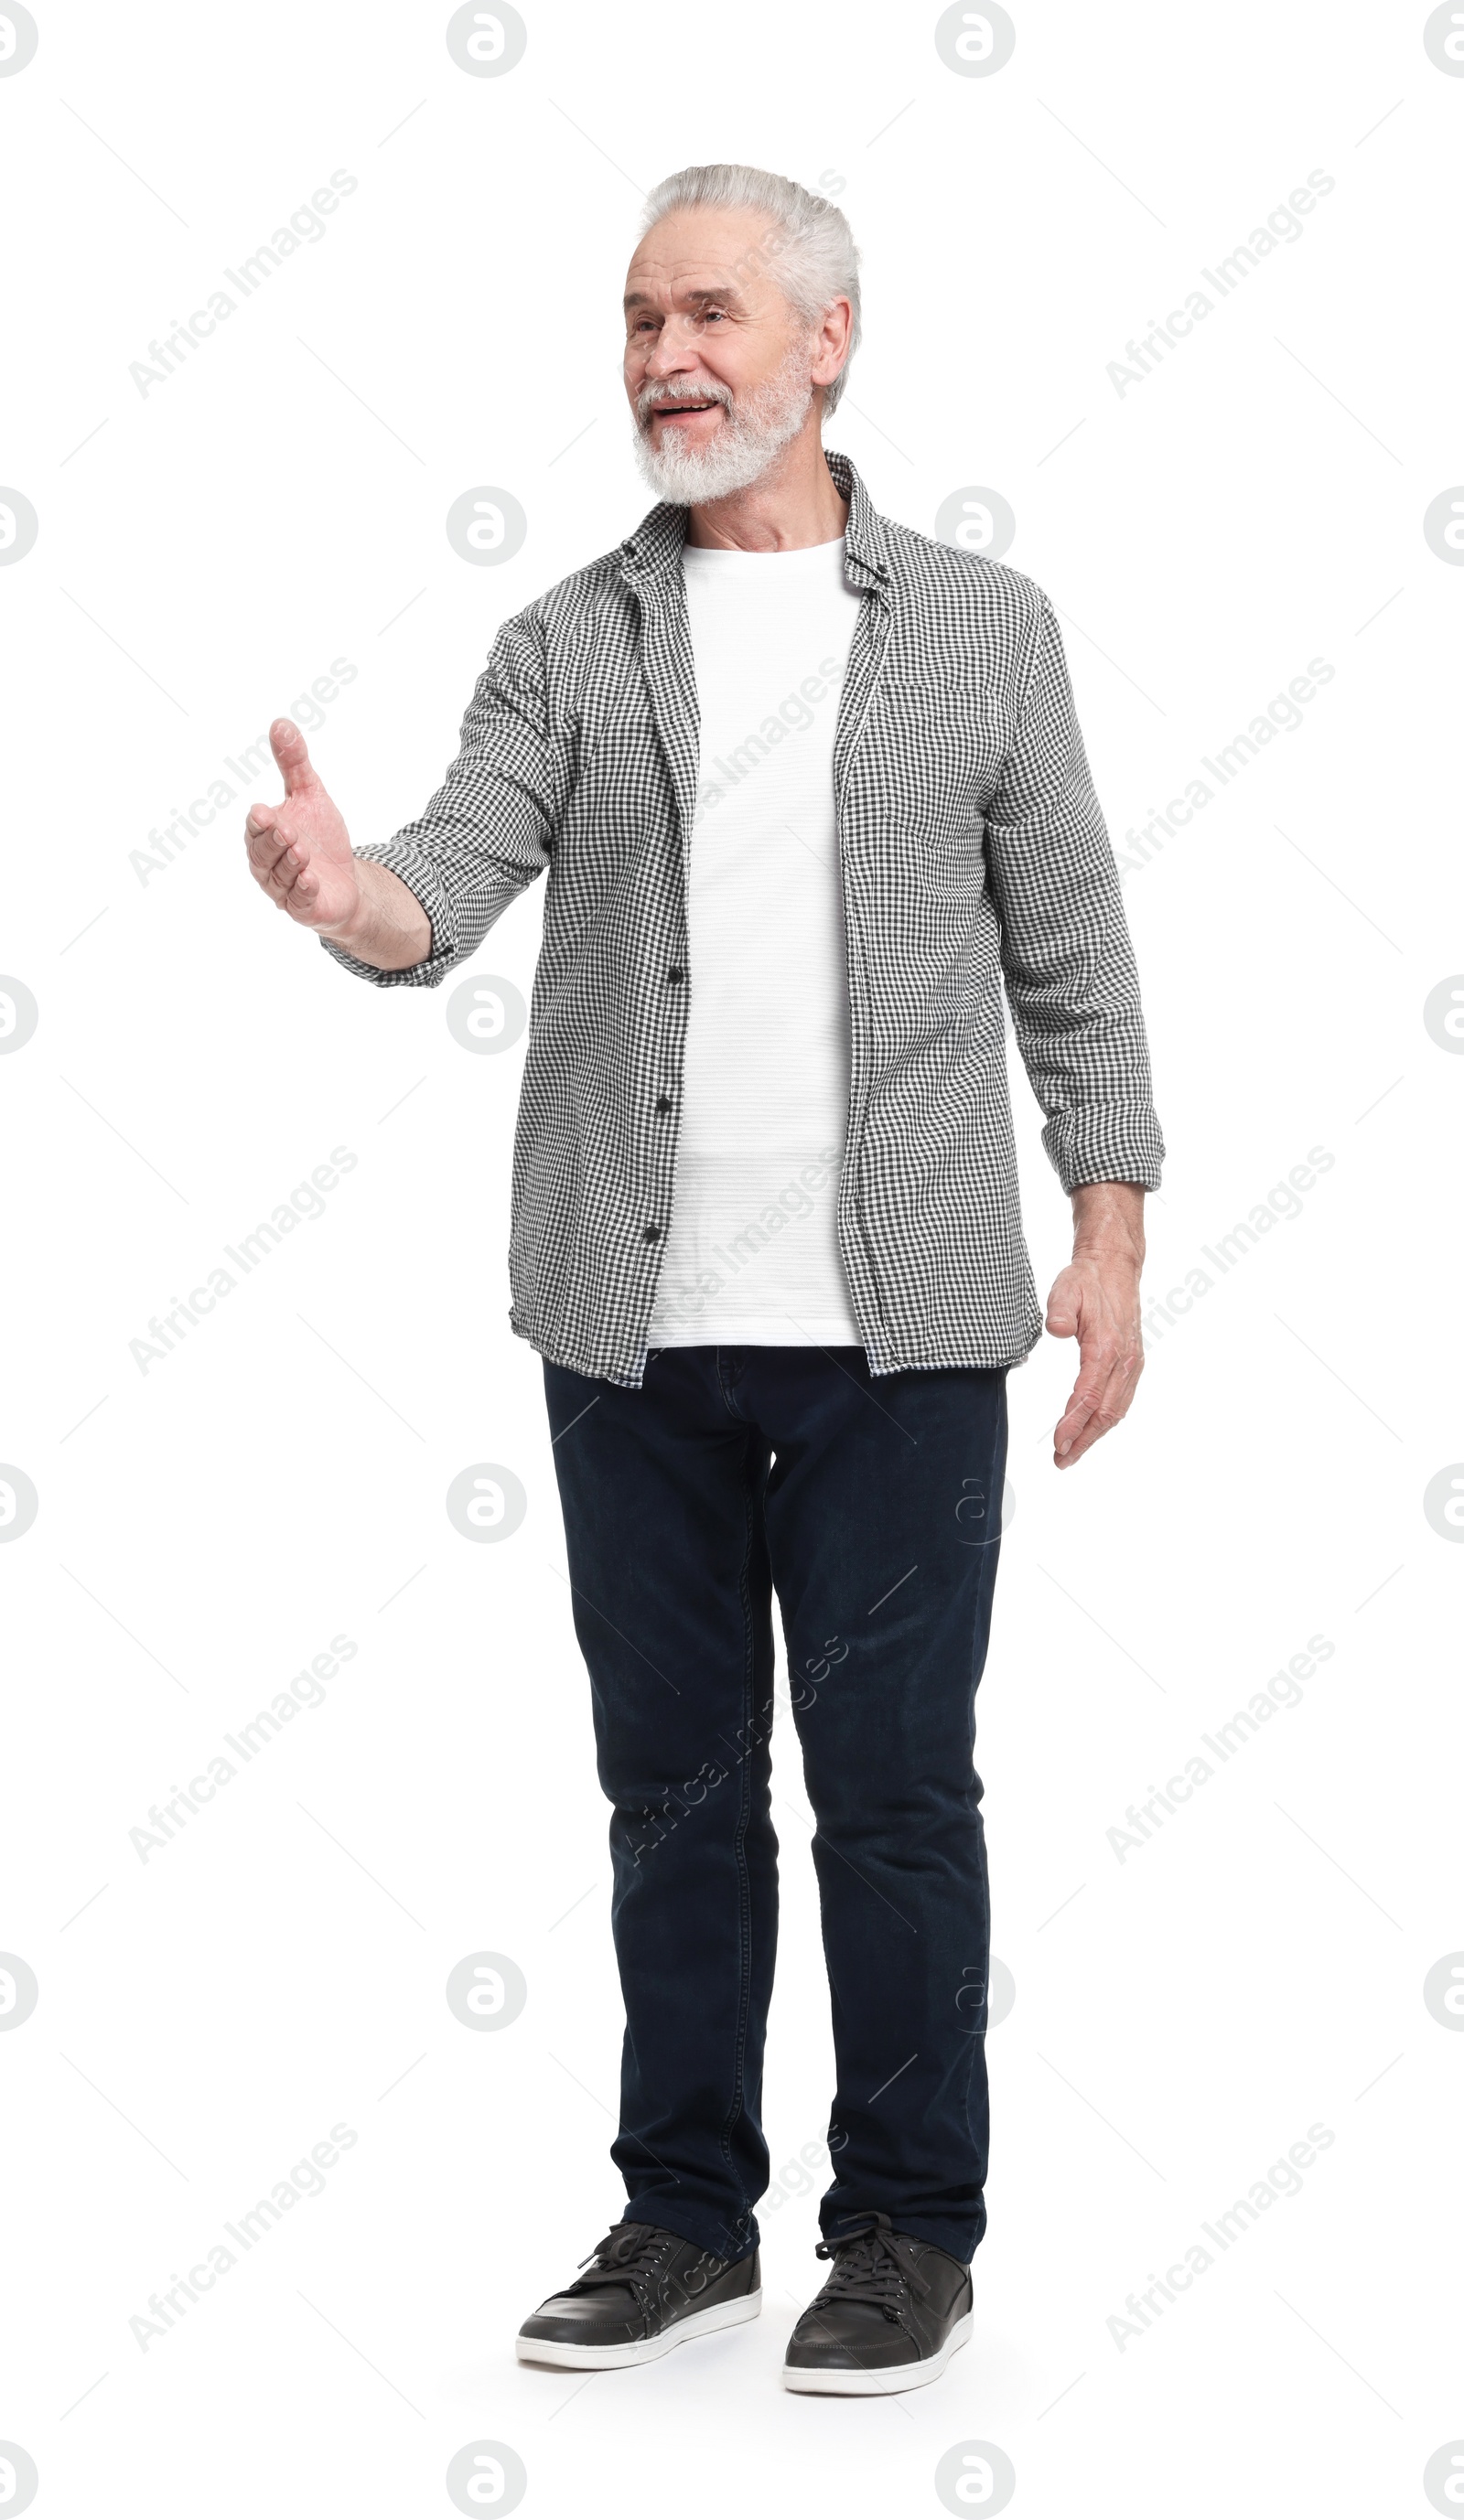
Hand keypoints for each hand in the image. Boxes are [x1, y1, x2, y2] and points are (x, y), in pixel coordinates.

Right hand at [245, 719, 358, 936]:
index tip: (264, 811)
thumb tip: (280, 723)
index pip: (256, 827)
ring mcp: (283, 888)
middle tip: (287, 829)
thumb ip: (293, 764)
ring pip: (279, 876)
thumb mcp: (310, 795)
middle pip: (263, 853)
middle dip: (274, 841)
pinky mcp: (303, 907)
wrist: (347, 880)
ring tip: (301, 851)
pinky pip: (298, 901)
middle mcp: (267, 863)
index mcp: (264, 835)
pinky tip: (310, 879)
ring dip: (290, 863)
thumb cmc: (321, 838)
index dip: (260, 822)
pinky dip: (302, 890)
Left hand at [1045, 1183, 1145, 1468]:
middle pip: (1105, 1411)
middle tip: (1061, 1461)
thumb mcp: (1066, 1289)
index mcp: (1106, 1346)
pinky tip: (1091, 1430)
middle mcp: (1124, 1360)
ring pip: (1116, 1409)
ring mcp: (1131, 1363)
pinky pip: (1121, 1400)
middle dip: (1083, 1440)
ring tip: (1071, 1453)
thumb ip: (1060, 1310)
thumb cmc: (1087, 1280)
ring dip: (1095, 1435)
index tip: (1057, 1442)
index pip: (1089, 1395)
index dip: (1074, 1423)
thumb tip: (1057, 1329)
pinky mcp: (1132, 1363)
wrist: (1114, 1267)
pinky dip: (1106, 1420)